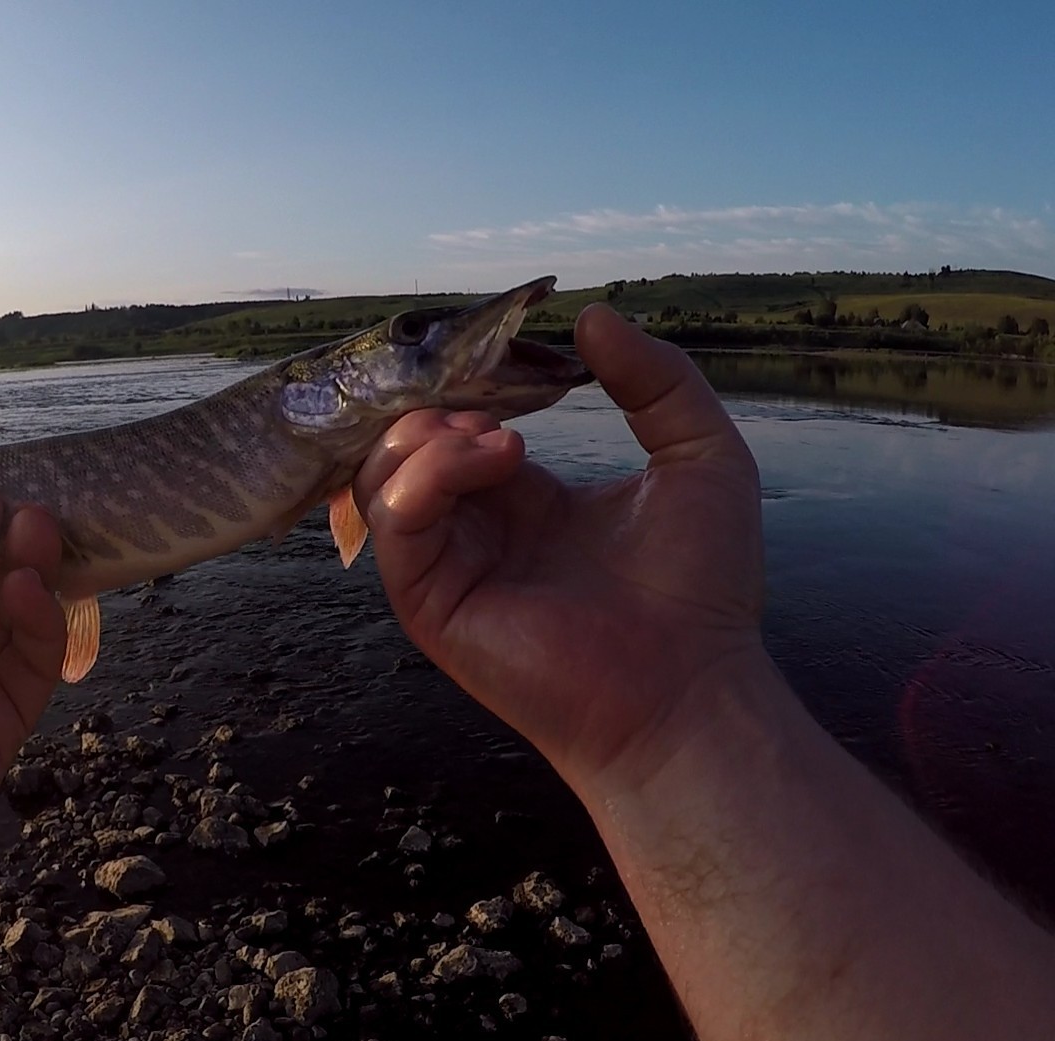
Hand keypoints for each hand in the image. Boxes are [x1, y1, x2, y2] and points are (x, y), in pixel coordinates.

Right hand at [353, 304, 767, 788]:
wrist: (688, 686)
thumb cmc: (700, 587)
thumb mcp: (700, 454)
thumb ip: (657, 378)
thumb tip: (591, 313)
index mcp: (522, 498)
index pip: (459, 424)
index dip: (469, 383)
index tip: (502, 353)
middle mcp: (474, 529)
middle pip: (403, 444)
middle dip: (436, 403)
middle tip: (494, 401)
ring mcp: (446, 565)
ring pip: (380, 475)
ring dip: (429, 436)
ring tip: (499, 438)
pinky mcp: (429, 601)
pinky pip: (394, 520)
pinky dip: (429, 474)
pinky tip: (494, 460)